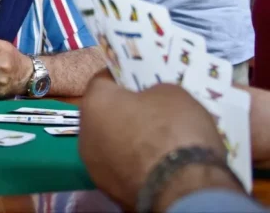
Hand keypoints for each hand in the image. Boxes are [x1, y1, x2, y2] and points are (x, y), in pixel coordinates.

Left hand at [79, 74, 237, 209]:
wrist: (183, 192)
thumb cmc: (174, 131)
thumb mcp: (172, 93)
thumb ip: (152, 91)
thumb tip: (148, 100)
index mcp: (95, 103)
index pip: (102, 79)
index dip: (123, 77)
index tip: (141, 79)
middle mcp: (85, 134)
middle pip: (103, 113)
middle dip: (124, 110)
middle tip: (152, 110)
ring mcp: (95, 166)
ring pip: (110, 142)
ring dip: (128, 139)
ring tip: (158, 140)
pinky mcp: (110, 191)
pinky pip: (122, 166)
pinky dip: (135, 163)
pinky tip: (158, 163)